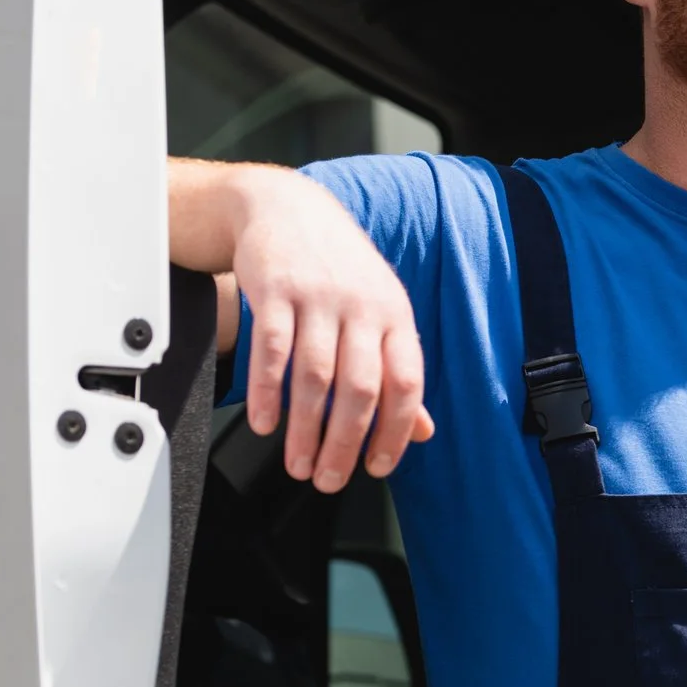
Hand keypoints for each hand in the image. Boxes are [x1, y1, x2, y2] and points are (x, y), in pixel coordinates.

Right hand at [224, 168, 432, 489]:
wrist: (286, 208)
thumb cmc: (337, 269)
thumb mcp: (379, 312)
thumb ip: (396, 370)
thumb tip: (421, 430)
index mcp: (395, 315)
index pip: (406, 383)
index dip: (395, 431)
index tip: (377, 468)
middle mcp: (362, 306)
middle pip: (360, 387)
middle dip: (344, 442)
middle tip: (327, 478)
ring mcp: (319, 297)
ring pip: (315, 375)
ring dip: (305, 429)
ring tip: (297, 463)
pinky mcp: (275, 289)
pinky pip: (272, 349)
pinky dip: (267, 392)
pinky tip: (265, 423)